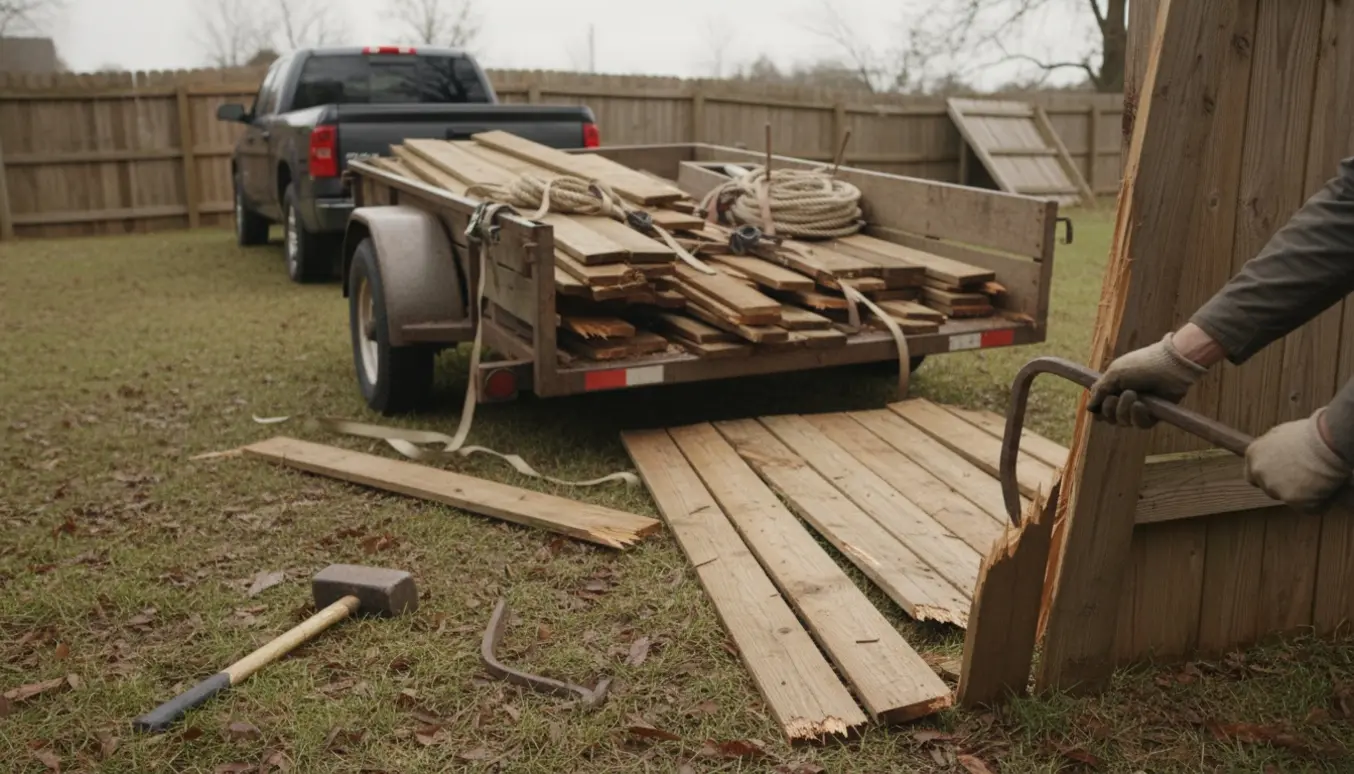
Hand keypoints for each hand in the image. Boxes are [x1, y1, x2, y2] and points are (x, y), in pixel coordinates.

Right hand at [1088, 331, 1210, 426]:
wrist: (1169, 366)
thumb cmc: (1141, 365)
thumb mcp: (1114, 374)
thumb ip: (1100, 391)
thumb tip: (1089, 408)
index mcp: (1114, 389)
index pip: (1100, 409)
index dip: (1098, 409)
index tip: (1101, 401)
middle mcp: (1125, 401)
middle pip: (1108, 418)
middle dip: (1110, 408)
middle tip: (1117, 396)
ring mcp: (1139, 409)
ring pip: (1122, 422)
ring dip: (1124, 409)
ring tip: (1133, 394)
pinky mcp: (1153, 416)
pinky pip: (1139, 425)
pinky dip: (1137, 415)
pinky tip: (1141, 405)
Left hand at [1246, 409, 1351, 510]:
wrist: (1326, 442)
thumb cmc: (1309, 433)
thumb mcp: (1281, 434)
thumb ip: (1271, 448)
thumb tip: (1275, 454)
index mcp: (1253, 454)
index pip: (1252, 474)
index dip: (1269, 476)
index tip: (1281, 475)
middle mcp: (1259, 472)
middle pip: (1268, 488)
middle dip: (1284, 485)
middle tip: (1304, 476)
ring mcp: (1274, 487)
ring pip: (1287, 498)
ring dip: (1300, 494)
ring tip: (1318, 480)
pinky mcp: (1294, 501)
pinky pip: (1307, 508)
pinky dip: (1317, 503)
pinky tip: (1326, 490)